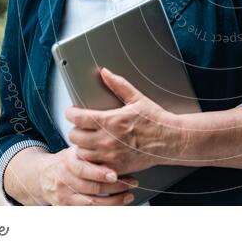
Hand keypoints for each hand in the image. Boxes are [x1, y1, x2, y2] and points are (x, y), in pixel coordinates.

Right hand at [39, 147, 137, 204]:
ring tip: (129, 195)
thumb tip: (115, 142)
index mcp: (68, 161)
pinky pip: (87, 212)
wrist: (43, 176)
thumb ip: (91, 149)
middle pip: (91, 187)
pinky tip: (117, 205)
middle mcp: (65, 179)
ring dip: (114, 201)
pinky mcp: (66, 207)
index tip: (115, 174)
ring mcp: (65, 196)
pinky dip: (104, 210)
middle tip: (132, 182)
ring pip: (91, 203)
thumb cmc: (67, 161)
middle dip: (115, 187)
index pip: (83, 169)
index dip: (100, 173)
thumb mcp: (75, 150)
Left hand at [66, 68, 181, 173]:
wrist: (171, 140)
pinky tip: (97, 154)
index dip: (70, 113)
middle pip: (74, 136)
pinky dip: (91, 161)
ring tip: (87, 141)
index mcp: (111, 120)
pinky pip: (92, 167)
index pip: (77, 118)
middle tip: (81, 127)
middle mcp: (107, 140)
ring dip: (81, 146)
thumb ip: (118, 85)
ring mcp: (110, 155)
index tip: (72, 112)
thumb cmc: (156, 121)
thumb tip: (105, 73)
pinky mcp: (115, 167)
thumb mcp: (137, 99)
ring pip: (80, 153)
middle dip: (75, 129)